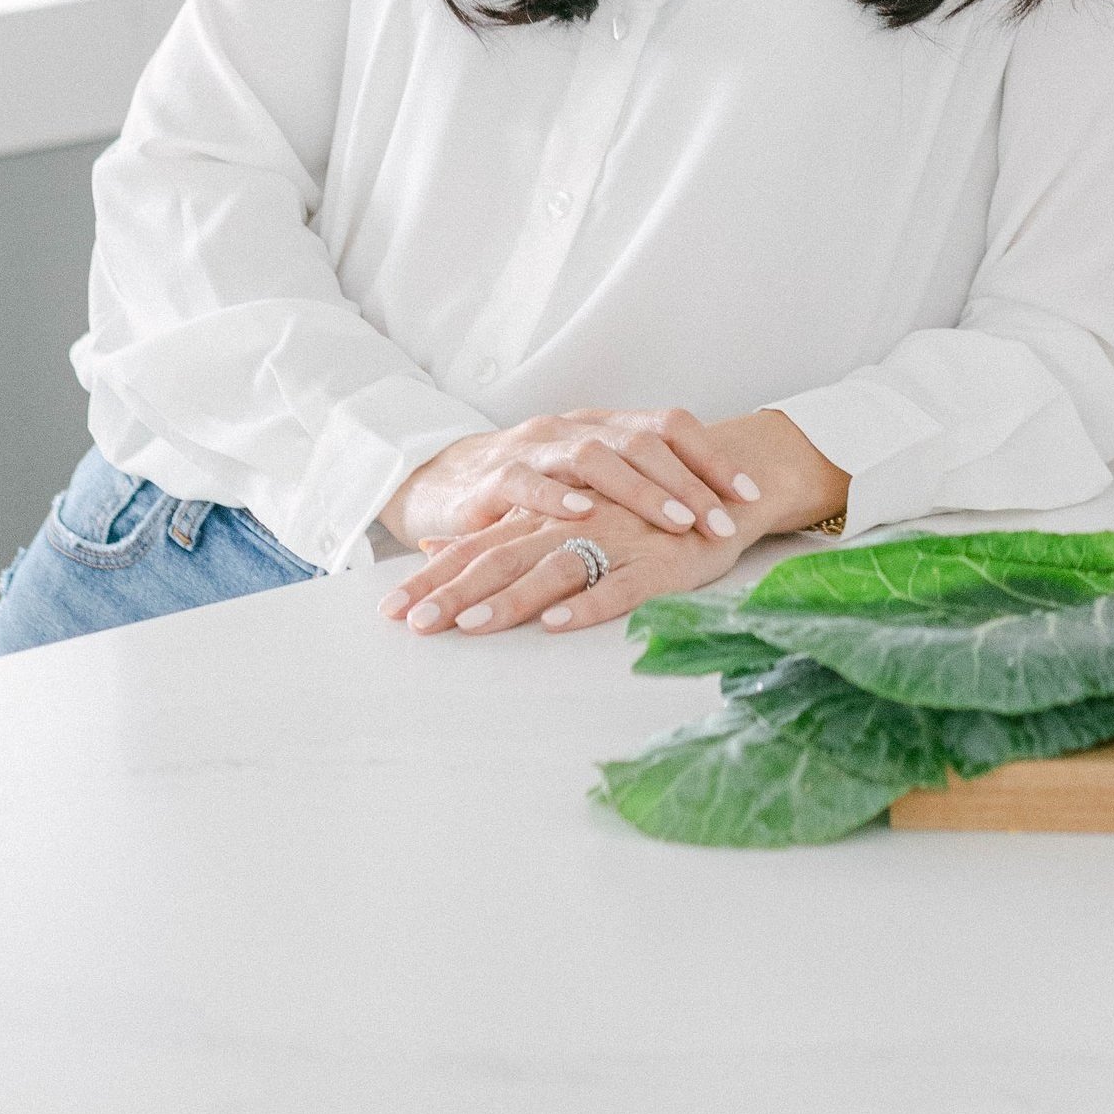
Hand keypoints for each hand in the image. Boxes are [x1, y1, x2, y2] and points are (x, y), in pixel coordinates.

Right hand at [379, 406, 753, 553]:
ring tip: (677, 521)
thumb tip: (707, 506)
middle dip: (689, 483)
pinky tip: (584, 516)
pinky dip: (556, 497)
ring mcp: (534, 448)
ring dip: (641, 490)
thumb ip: (633, 485)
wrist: (438, 480)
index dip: (711, 457)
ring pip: (594, 457)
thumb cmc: (527, 489)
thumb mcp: (585, 482)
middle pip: (642, 442)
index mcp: (603, 426)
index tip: (749, 494)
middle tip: (724, 522)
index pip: (669, 426)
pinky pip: (526, 482)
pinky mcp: (492, 479)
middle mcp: (575, 429)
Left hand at [382, 500, 733, 636]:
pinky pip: (620, 585)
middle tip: (413, 626)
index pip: (479, 548)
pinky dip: (588, 603)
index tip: (390, 613)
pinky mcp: (658, 562)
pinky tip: (558, 621)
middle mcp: (573, 523)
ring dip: (512, 598)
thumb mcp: (562, 517)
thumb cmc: (637, 513)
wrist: (724, 487)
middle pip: (504, 557)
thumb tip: (435, 552)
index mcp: (547, 516)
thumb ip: (501, 535)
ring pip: (555, 566)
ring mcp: (616, 540)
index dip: (434, 579)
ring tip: (472, 625)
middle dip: (455, 592)